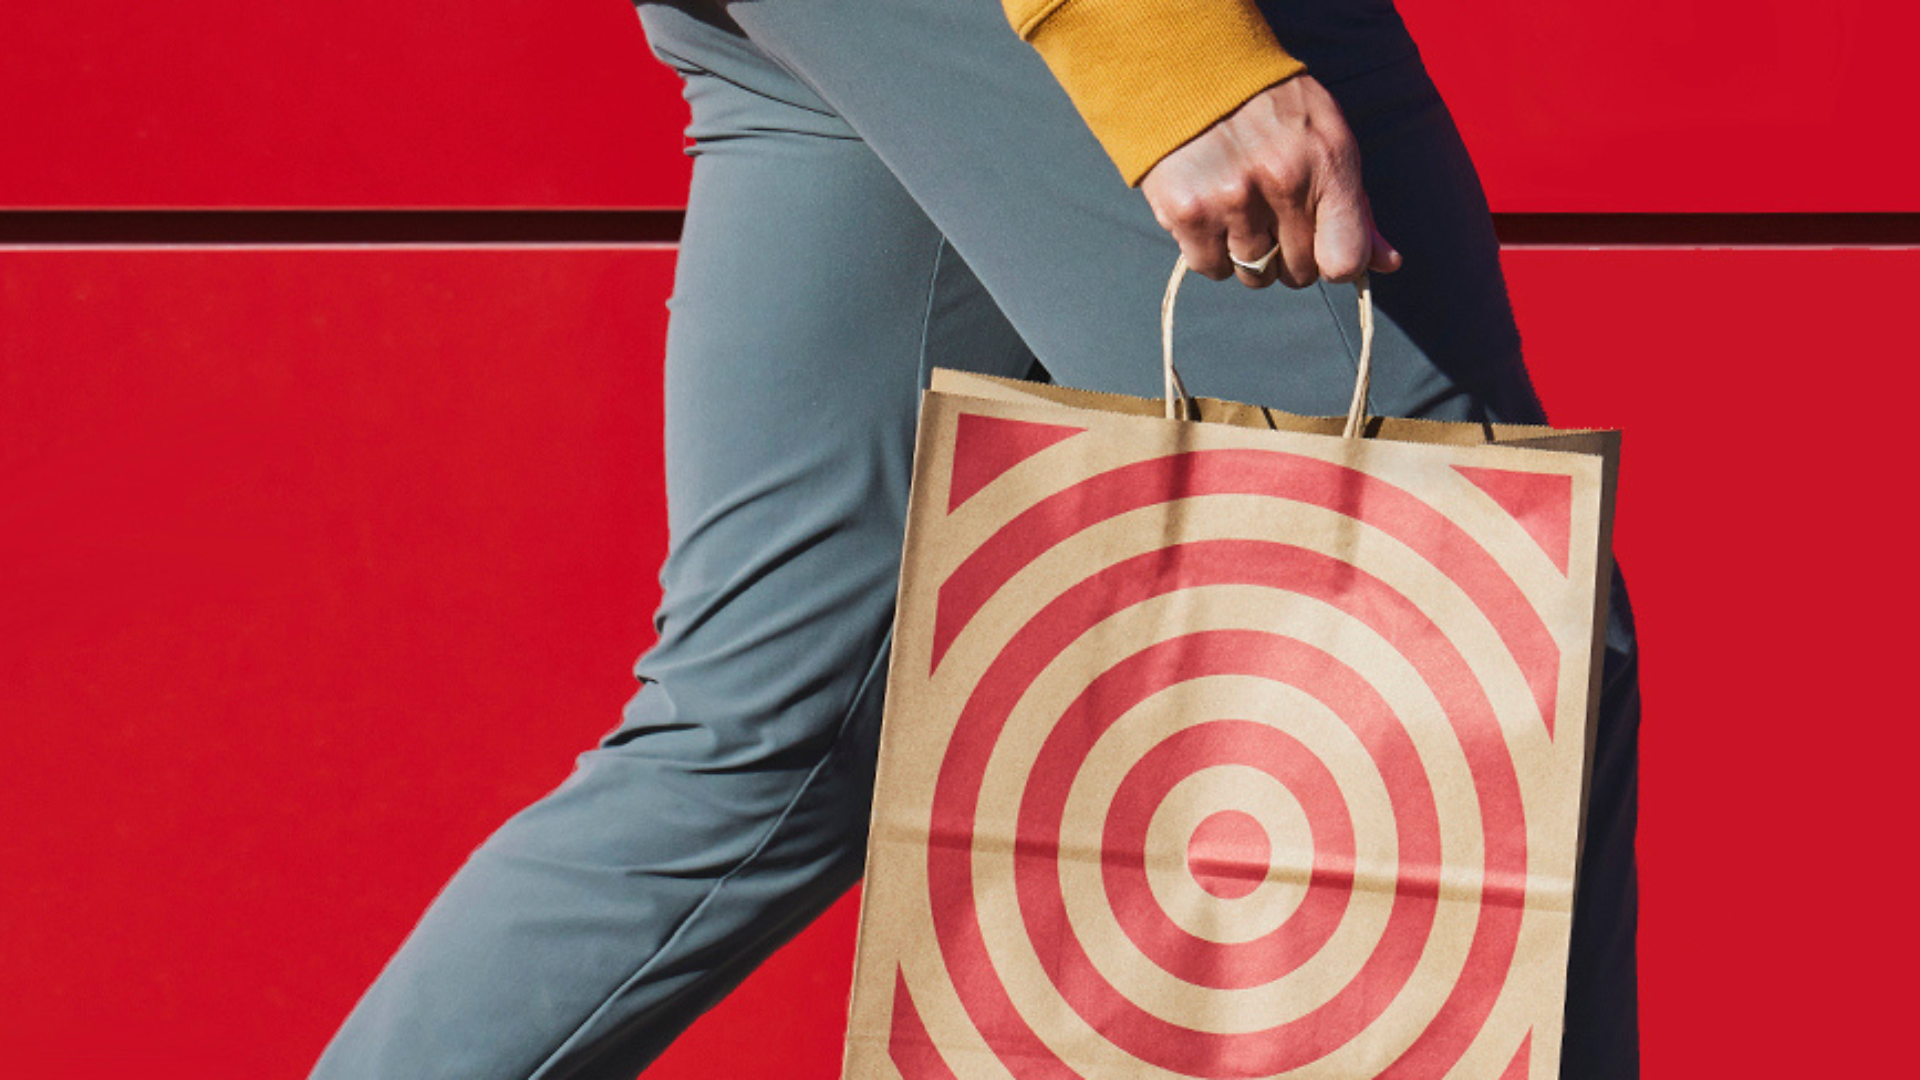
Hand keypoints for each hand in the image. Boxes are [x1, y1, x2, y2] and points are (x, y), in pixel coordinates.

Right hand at [1139, 75, 1401, 288]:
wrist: (1197, 71)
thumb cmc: (1274, 111)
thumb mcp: (1328, 142)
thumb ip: (1357, 208)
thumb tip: (1387, 264)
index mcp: (1327, 164)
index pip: (1345, 260)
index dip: (1336, 265)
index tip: (1323, 249)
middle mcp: (1283, 184)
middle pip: (1298, 273)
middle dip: (1289, 255)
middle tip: (1273, 215)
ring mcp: (1232, 201)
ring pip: (1254, 276)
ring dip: (1249, 255)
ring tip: (1240, 212)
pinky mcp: (1188, 212)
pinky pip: (1212, 267)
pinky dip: (1212, 252)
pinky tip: (1212, 215)